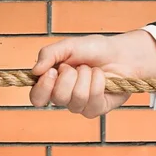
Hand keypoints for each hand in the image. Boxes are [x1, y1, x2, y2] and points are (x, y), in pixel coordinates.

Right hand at [29, 30, 155, 117]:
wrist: (121, 53)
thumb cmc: (94, 49)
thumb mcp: (68, 45)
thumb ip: (48, 54)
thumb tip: (35, 70)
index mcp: (51, 83)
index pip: (36, 98)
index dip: (42, 88)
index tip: (52, 71)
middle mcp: (63, 97)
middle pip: (57, 98)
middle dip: (69, 76)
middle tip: (77, 66)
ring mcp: (80, 106)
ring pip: (77, 98)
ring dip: (86, 77)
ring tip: (91, 69)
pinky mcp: (96, 110)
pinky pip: (93, 99)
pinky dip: (98, 82)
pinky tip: (101, 77)